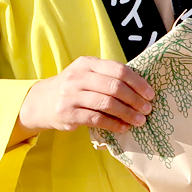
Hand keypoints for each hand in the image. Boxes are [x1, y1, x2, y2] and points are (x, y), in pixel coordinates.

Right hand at [16, 56, 155, 138]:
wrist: (41, 102)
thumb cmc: (74, 88)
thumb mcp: (87, 74)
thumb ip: (108, 76)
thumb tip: (142, 87)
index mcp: (87, 64)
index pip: (118, 70)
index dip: (137, 82)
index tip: (150, 94)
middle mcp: (78, 77)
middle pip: (114, 87)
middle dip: (135, 99)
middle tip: (147, 109)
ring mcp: (71, 95)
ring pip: (106, 104)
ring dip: (127, 113)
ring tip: (140, 120)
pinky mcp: (68, 114)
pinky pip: (96, 119)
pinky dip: (114, 124)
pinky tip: (123, 127)